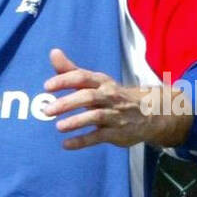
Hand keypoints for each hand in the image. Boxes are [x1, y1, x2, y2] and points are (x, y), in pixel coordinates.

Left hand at [43, 48, 191, 148]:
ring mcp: (114, 115)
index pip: (82, 77)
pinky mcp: (117, 133)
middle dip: (67, 103)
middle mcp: (109, 96)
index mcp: (101, 82)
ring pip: (96, 116)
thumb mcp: (94, 81)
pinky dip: (82, 141)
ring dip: (76, 122)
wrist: (149, 113)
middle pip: (88, 97)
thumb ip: (71, 70)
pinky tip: (66, 144)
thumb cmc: (111, 95)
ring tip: (58, 126)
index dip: (64, 80)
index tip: (47, 86)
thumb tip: (53, 52)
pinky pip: (99, 137)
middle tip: (47, 110)